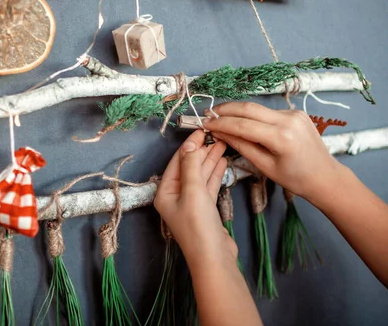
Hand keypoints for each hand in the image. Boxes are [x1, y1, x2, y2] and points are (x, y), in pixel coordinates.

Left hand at [154, 130, 235, 265]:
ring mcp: (190, 203)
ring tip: (222, 143)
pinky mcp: (204, 209)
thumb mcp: (193, 191)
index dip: (189, 146)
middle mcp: (175, 196)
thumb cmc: (198, 226)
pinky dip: (214, 173)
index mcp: (165, 192)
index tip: (202, 130)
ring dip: (210, 160)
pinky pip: (208, 185)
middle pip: (188, 167)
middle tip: (215, 135)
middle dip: (201, 151)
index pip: (177, 162)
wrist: (214, 258)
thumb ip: (191, 166)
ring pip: (200, 175)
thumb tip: (190, 145)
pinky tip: (222, 161)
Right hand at [203, 102, 345, 199]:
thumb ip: (242, 146)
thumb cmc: (295, 178)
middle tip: (208, 114)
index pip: (243, 125)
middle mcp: (288, 120)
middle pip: (249, 108)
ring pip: (257, 108)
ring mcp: (294, 113)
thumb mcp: (265, 166)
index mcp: (281, 137)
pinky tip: (241, 121)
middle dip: (225, 109)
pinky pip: (267, 112)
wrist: (325, 176)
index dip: (221, 123)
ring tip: (219, 116)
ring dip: (237, 111)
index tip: (205, 123)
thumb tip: (219, 132)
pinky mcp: (296, 112)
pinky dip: (252, 115)